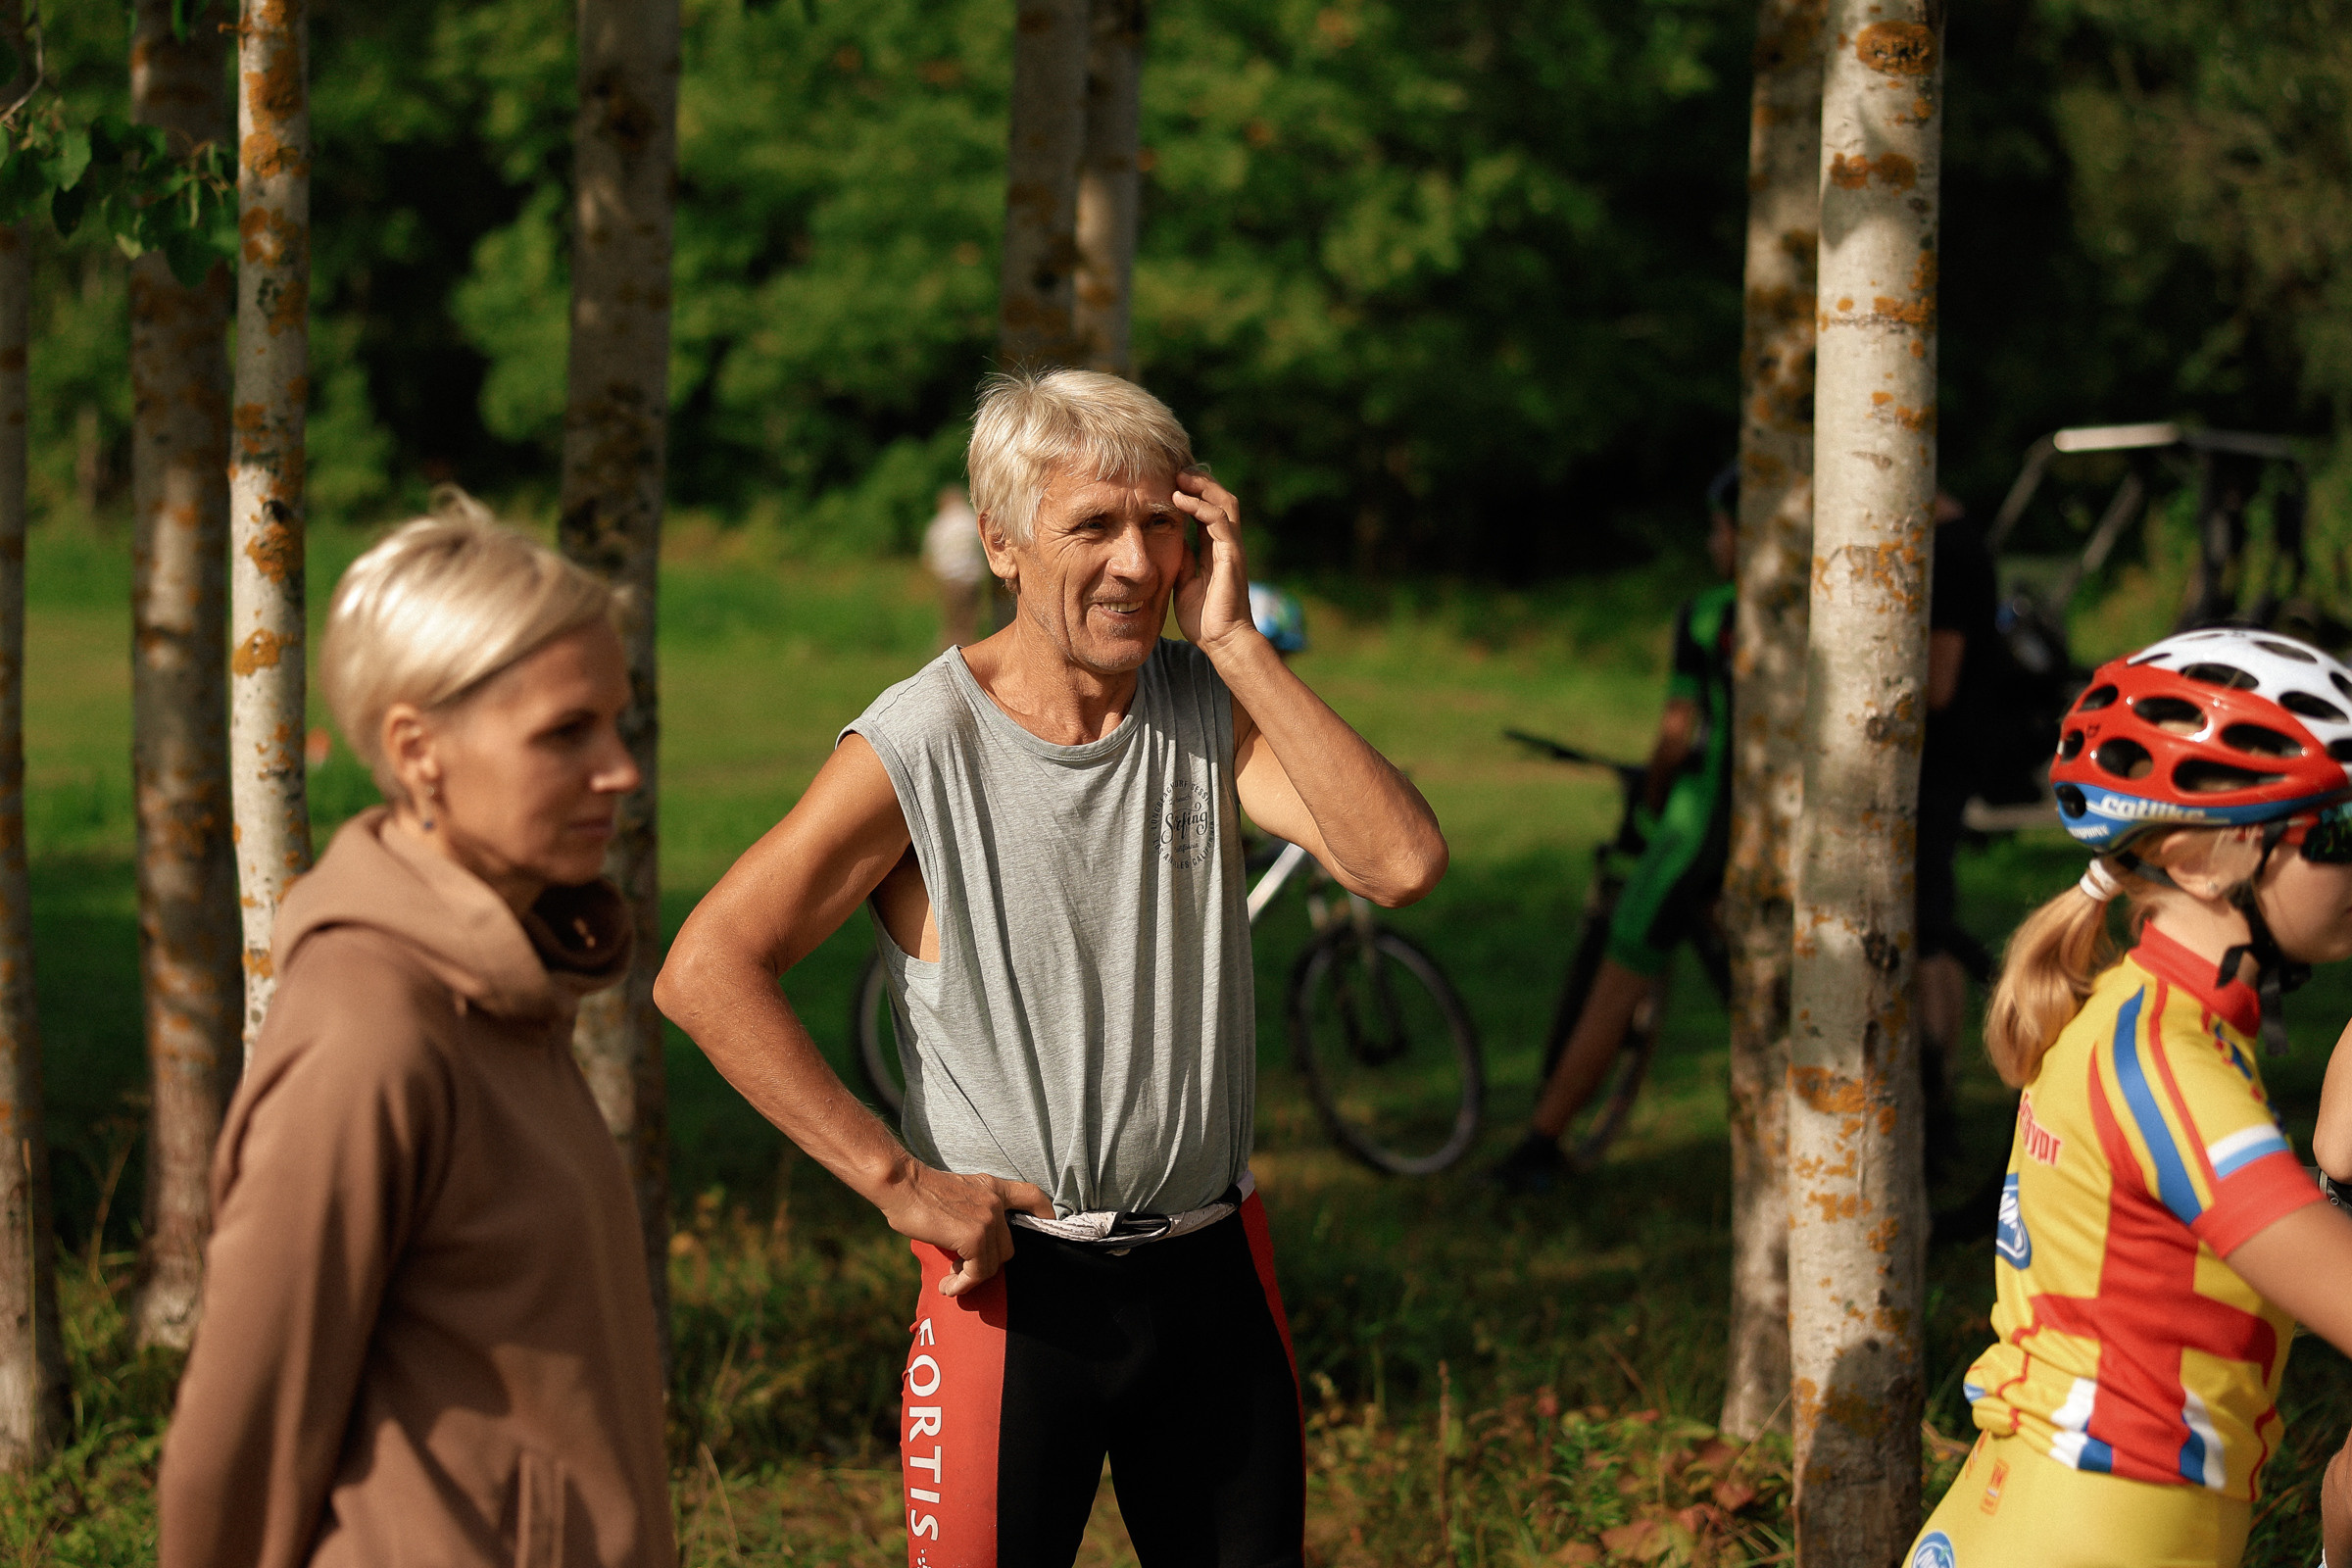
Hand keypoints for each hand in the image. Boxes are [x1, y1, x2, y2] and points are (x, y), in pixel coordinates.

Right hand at [875, 1161, 1054, 1296]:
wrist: (902, 1185)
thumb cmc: (919, 1192)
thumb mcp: (958, 1194)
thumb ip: (974, 1212)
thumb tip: (972, 1244)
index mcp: (993, 1187)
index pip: (1032, 1196)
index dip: (1044, 1215)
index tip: (1046, 1227)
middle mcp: (996, 1202)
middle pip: (1007, 1247)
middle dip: (986, 1264)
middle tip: (960, 1269)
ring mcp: (988, 1220)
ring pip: (993, 1264)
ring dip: (970, 1278)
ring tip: (951, 1282)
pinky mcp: (975, 1237)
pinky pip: (978, 1272)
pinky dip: (963, 1284)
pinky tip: (948, 1286)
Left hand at [1171, 472, 1258, 655]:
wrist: (1221, 642)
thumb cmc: (1205, 618)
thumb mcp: (1184, 582)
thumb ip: (1181, 560)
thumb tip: (1167, 541)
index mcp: (1216, 549)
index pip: (1208, 510)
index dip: (1193, 493)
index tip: (1170, 480)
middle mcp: (1227, 544)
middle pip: (1221, 499)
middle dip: (1200, 481)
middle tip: (1176, 470)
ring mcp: (1232, 549)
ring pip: (1224, 503)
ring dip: (1202, 486)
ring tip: (1179, 476)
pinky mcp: (1232, 556)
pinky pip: (1220, 522)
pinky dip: (1201, 506)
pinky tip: (1180, 499)